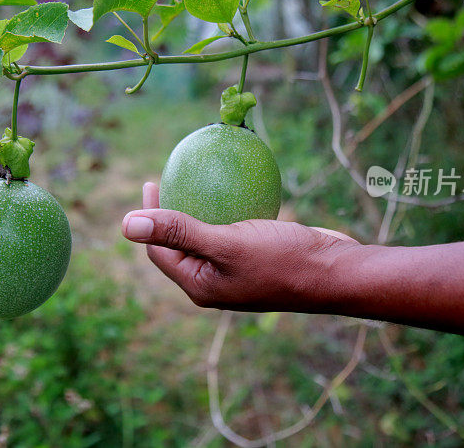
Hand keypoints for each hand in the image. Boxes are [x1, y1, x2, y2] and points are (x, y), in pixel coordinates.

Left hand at [121, 182, 360, 310]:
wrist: (336, 271)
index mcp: (200, 285)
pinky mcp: (257, 257)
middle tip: (168, 178)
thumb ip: (177, 232)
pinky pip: (233, 230)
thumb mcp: (225, 242)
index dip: (149, 218)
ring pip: (207, 236)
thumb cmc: (281, 259)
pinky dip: (228, 209)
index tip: (151, 182)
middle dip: (170, 213)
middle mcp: (215, 281)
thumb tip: (126, 224)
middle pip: (180, 244)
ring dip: (199, 209)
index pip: (159, 251)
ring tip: (195, 180)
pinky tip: (234, 188)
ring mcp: (237, 271)